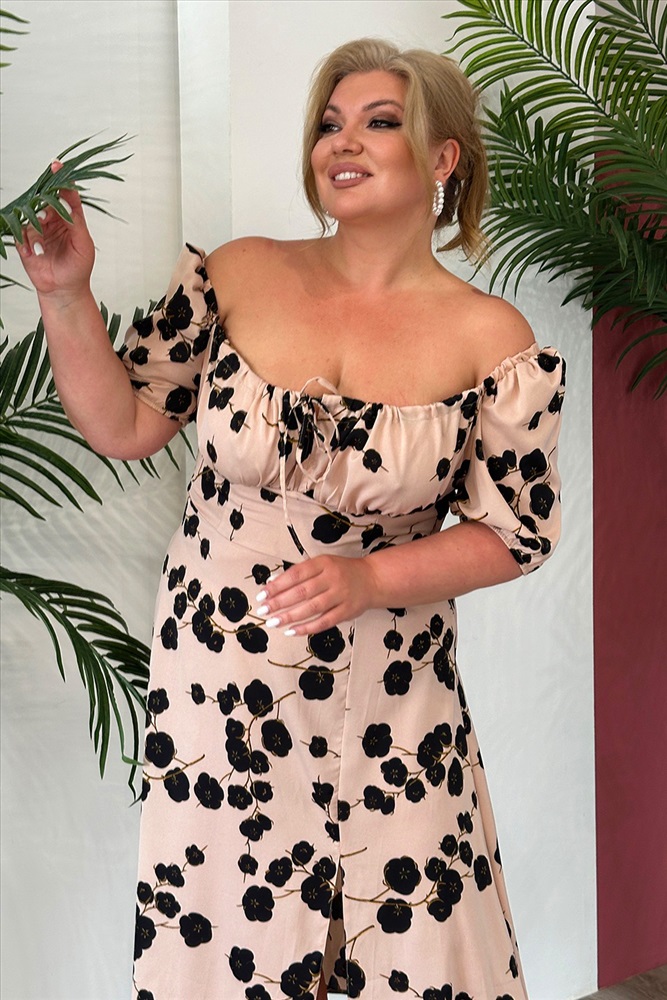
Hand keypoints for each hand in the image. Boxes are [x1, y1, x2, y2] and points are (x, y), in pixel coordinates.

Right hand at [15, 161, 94, 299]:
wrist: (65, 290)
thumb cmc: (78, 268)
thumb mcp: (83, 244)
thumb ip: (76, 221)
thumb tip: (68, 201)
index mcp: (69, 218)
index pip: (65, 194)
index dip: (61, 180)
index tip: (56, 166)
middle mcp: (52, 221)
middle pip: (44, 200)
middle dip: (44, 200)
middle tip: (45, 209)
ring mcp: (37, 230)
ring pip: (30, 214)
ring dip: (34, 219)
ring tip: (41, 231)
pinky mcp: (25, 243)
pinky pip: (20, 233)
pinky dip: (25, 239)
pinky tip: (34, 250)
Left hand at [255, 555, 378, 634]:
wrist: (373, 579)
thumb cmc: (341, 571)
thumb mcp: (322, 564)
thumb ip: (299, 573)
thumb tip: (272, 583)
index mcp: (323, 563)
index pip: (296, 574)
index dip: (277, 585)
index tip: (262, 594)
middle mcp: (332, 578)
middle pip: (302, 592)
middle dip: (279, 602)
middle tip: (263, 611)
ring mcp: (341, 595)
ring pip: (312, 608)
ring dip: (290, 616)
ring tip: (273, 622)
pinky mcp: (347, 611)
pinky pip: (324, 622)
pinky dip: (307, 628)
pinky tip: (292, 631)